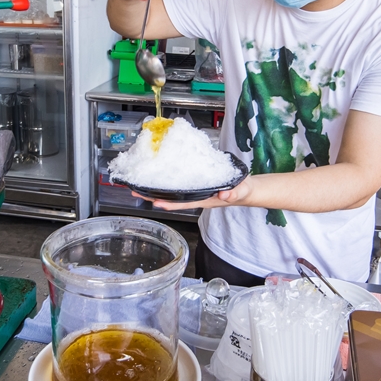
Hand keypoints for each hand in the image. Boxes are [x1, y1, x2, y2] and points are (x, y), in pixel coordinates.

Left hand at [135, 175, 256, 211]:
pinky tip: (157, 176)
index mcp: (205, 200)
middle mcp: (196, 196)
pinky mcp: (196, 183)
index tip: (154, 202)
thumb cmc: (241, 191)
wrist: (244, 189)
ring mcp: (195, 191)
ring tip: (138, 185)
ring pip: (172, 192)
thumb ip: (234, 193)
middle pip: (172, 199)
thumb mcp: (241, 191)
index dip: (169, 203)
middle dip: (153, 196)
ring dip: (155, 189)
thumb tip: (224, 195)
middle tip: (135, 191)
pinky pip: (178, 183)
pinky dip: (166, 180)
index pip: (183, 203)